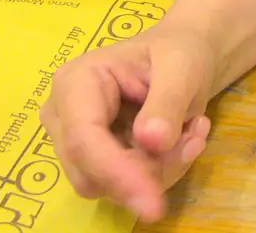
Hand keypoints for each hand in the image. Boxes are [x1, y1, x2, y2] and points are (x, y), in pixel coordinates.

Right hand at [40, 23, 215, 220]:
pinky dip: (158, 173)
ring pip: (108, 187)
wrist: (183, 57)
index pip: (84, 140)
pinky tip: (183, 141)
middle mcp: (62, 115)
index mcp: (76, 82)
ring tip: (192, 133)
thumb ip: (168, 101)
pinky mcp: (93, 160)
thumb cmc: (178, 53)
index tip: (154, 203)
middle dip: (146, 172)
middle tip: (193, 141)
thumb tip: (151, 142)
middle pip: (91, 173)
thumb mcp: (182, 67)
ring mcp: (74, 140)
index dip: (117, 174)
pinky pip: (122, 187)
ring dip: (158, 172)